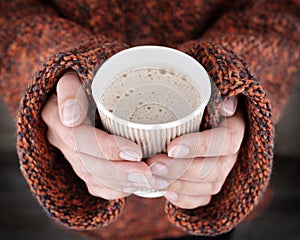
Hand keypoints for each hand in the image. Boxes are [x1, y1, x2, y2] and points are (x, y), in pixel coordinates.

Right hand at [41, 71, 150, 199]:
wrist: (83, 91)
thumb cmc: (87, 78)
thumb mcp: (75, 75)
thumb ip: (69, 89)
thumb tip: (70, 116)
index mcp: (54, 113)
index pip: (78, 136)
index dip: (106, 147)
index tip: (136, 151)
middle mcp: (59, 137)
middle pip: (87, 162)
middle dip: (119, 170)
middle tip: (147, 172)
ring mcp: (68, 154)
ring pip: (92, 177)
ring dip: (120, 182)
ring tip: (147, 180)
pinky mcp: (80, 166)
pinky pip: (94, 186)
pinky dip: (115, 189)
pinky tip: (134, 186)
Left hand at [147, 97, 244, 208]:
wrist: (200, 116)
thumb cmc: (200, 101)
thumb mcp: (208, 90)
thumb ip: (217, 93)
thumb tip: (227, 106)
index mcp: (235, 128)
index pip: (226, 141)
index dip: (200, 146)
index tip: (171, 147)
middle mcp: (232, 153)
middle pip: (214, 169)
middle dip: (181, 170)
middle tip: (152, 165)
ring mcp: (223, 171)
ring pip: (208, 186)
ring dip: (179, 185)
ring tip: (152, 178)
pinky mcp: (211, 184)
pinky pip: (204, 199)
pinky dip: (185, 200)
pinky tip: (166, 193)